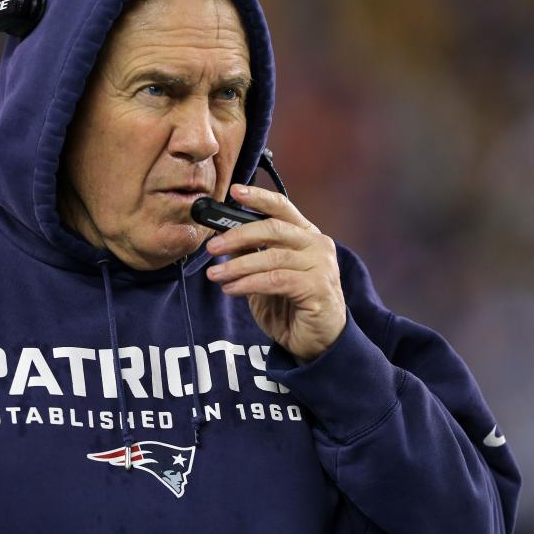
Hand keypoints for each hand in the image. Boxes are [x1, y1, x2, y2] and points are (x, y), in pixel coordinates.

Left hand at [205, 184, 345, 361]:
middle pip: (273, 229)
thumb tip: (224, 238)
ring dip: (237, 266)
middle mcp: (317, 245)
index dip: (258, 198)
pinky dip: (249, 283)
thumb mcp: (266, 276)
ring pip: (271, 257)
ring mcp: (321, 266)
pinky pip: (275, 280)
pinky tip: (231, 289)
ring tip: (215, 275)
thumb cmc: (291, 306)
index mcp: (305, 235)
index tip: (235, 191)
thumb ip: (252, 255)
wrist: (317, 342)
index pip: (282, 208)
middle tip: (211, 247)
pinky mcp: (317, 288)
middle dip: (237, 235)